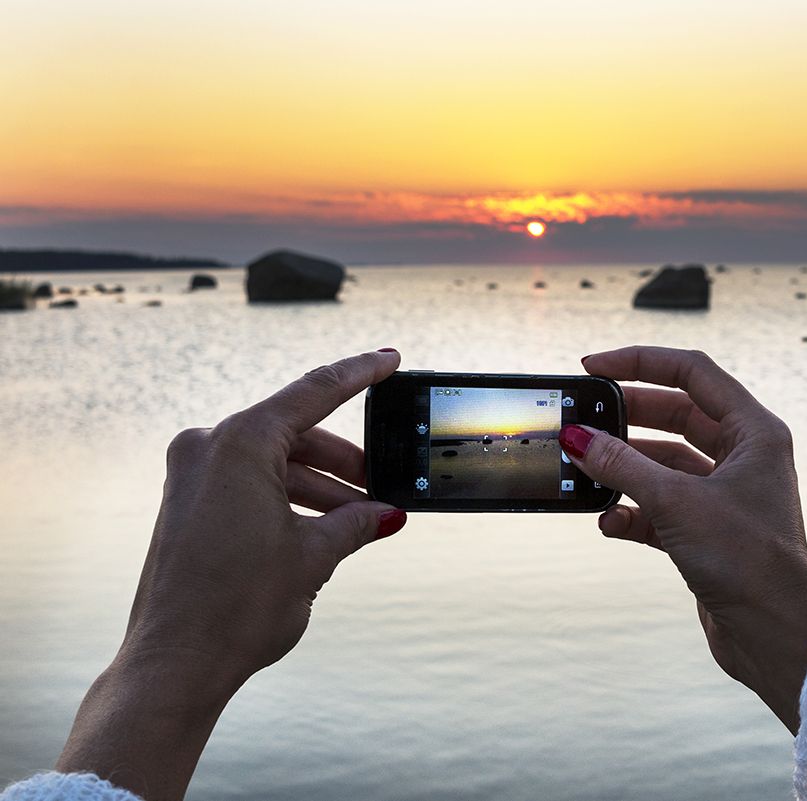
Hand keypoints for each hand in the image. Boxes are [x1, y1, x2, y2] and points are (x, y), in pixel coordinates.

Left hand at [56, 349, 407, 800]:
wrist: (176, 664)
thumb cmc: (237, 606)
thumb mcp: (313, 555)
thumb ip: (354, 522)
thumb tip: (385, 514)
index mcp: (238, 443)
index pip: (314, 392)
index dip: (360, 374)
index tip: (389, 359)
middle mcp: (208, 449)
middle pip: (297, 436)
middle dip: (346, 464)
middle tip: (385, 488)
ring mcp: (193, 477)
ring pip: (276, 464)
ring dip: (322, 489)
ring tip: (362, 522)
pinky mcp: (189, 505)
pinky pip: (252, 485)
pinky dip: (291, 501)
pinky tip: (326, 530)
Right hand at [559, 346, 806, 732]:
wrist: (775, 636)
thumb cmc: (748, 561)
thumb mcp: (677, 503)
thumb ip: (623, 466)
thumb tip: (580, 439)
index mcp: (755, 432)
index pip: (693, 373)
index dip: (641, 362)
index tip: (594, 366)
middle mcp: (744, 457)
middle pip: (676, 415)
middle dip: (627, 418)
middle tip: (583, 419)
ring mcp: (726, 495)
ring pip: (663, 463)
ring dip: (625, 470)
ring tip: (587, 472)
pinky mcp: (708, 531)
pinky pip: (661, 506)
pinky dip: (633, 511)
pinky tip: (609, 521)